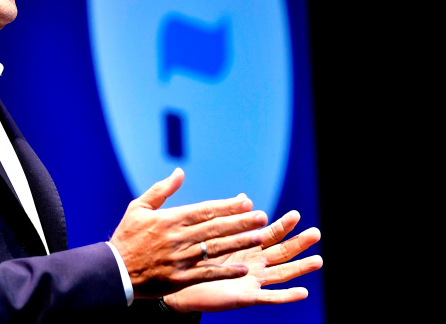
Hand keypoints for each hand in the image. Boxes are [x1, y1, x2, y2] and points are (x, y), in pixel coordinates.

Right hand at [110, 168, 268, 299]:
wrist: (114, 270)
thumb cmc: (127, 236)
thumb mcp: (138, 207)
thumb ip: (161, 190)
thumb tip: (179, 172)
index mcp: (169, 219)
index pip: (204, 210)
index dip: (227, 206)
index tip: (246, 202)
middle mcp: (178, 238)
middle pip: (215, 228)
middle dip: (241, 222)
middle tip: (262, 217)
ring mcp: (180, 259)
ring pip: (216, 249)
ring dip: (239, 243)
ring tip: (259, 237)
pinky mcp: (180, 279)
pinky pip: (207, 274)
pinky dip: (225, 272)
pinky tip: (243, 269)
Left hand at [162, 210, 322, 312]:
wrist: (177, 284)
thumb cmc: (192, 257)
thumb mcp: (210, 232)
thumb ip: (227, 215)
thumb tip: (245, 196)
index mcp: (244, 246)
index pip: (267, 233)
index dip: (282, 226)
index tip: (296, 215)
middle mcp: (252, 263)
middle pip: (281, 251)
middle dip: (298, 243)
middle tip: (315, 232)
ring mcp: (251, 280)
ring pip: (281, 273)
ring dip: (300, 267)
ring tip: (318, 260)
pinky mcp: (246, 296)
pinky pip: (269, 298)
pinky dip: (286, 296)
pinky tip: (302, 292)